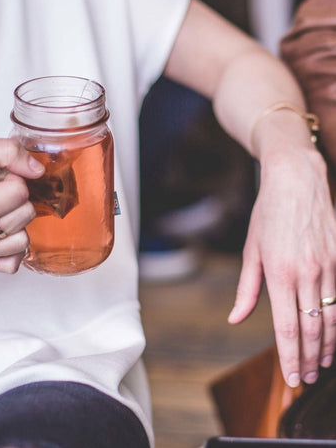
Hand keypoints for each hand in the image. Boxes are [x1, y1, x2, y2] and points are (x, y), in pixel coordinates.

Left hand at [228, 147, 335, 386]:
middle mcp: (307, 273)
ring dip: (327, 345)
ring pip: (332, 317)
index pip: (286, 326)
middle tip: (307, 378)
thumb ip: (246, 289)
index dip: (290, 356)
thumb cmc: (268, 216)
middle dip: (309, 358)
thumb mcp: (250, 250)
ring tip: (322, 364)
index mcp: (279, 273)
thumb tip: (236, 318)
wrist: (296, 182)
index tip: (293, 378)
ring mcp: (329, 265)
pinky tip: (334, 334)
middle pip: (311, 328)